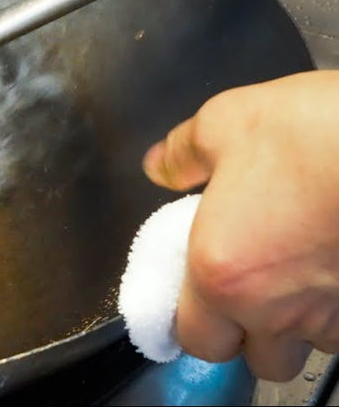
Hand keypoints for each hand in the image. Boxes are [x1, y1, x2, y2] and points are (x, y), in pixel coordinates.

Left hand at [143, 71, 338, 380]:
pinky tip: (333, 270)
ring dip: (302, 324)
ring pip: (312, 346)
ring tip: (298, 278)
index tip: (198, 301)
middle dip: (252, 336)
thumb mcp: (224, 123)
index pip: (197, 339)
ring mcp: (332, 310)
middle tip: (249, 291)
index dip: (197, 324)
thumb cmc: (312, 131)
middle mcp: (275, 306)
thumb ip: (184, 155)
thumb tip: (161, 166)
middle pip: (259, 360)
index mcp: (220, 271)